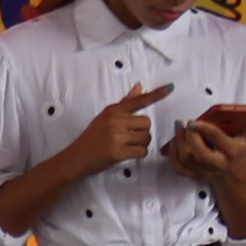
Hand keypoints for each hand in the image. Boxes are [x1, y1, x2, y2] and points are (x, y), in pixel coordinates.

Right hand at [0, 82, 171, 237]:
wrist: (75, 158)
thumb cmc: (91, 138)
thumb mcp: (105, 118)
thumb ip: (125, 104)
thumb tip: (140, 87)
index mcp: (112, 110)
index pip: (138, 101)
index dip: (156, 94)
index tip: (171, 87)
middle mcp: (115, 121)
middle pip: (146, 123)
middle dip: (143, 132)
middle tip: (131, 138)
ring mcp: (116, 137)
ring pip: (146, 138)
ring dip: (142, 144)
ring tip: (128, 146)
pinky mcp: (117, 152)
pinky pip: (141, 151)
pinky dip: (139, 154)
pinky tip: (129, 154)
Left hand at [161, 113, 245, 184]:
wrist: (232, 178)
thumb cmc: (238, 154)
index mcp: (231, 152)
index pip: (217, 139)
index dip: (204, 129)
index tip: (195, 121)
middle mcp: (217, 164)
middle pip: (199, 153)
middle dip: (189, 137)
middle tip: (185, 123)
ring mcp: (204, 171)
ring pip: (186, 160)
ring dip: (178, 143)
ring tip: (178, 129)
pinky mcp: (194, 176)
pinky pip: (179, 168)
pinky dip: (173, 156)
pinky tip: (173, 144)